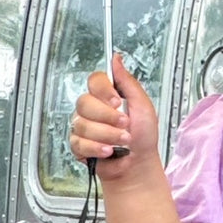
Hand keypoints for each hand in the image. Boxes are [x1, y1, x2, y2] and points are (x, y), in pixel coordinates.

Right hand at [68, 54, 158, 177]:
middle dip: (108, 117)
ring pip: (83, 124)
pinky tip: (108, 151)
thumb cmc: (143, 137)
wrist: (139, 164)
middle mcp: (92, 108)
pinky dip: (97, 148)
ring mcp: (83, 126)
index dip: (104, 91)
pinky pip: (79, 142)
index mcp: (107, 96)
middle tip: (124, 125)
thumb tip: (116, 59)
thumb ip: (128, 81)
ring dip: (107, 135)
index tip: (118, 102)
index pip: (94, 80)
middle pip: (85, 102)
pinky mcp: (78, 144)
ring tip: (122, 142)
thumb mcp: (142, 105)